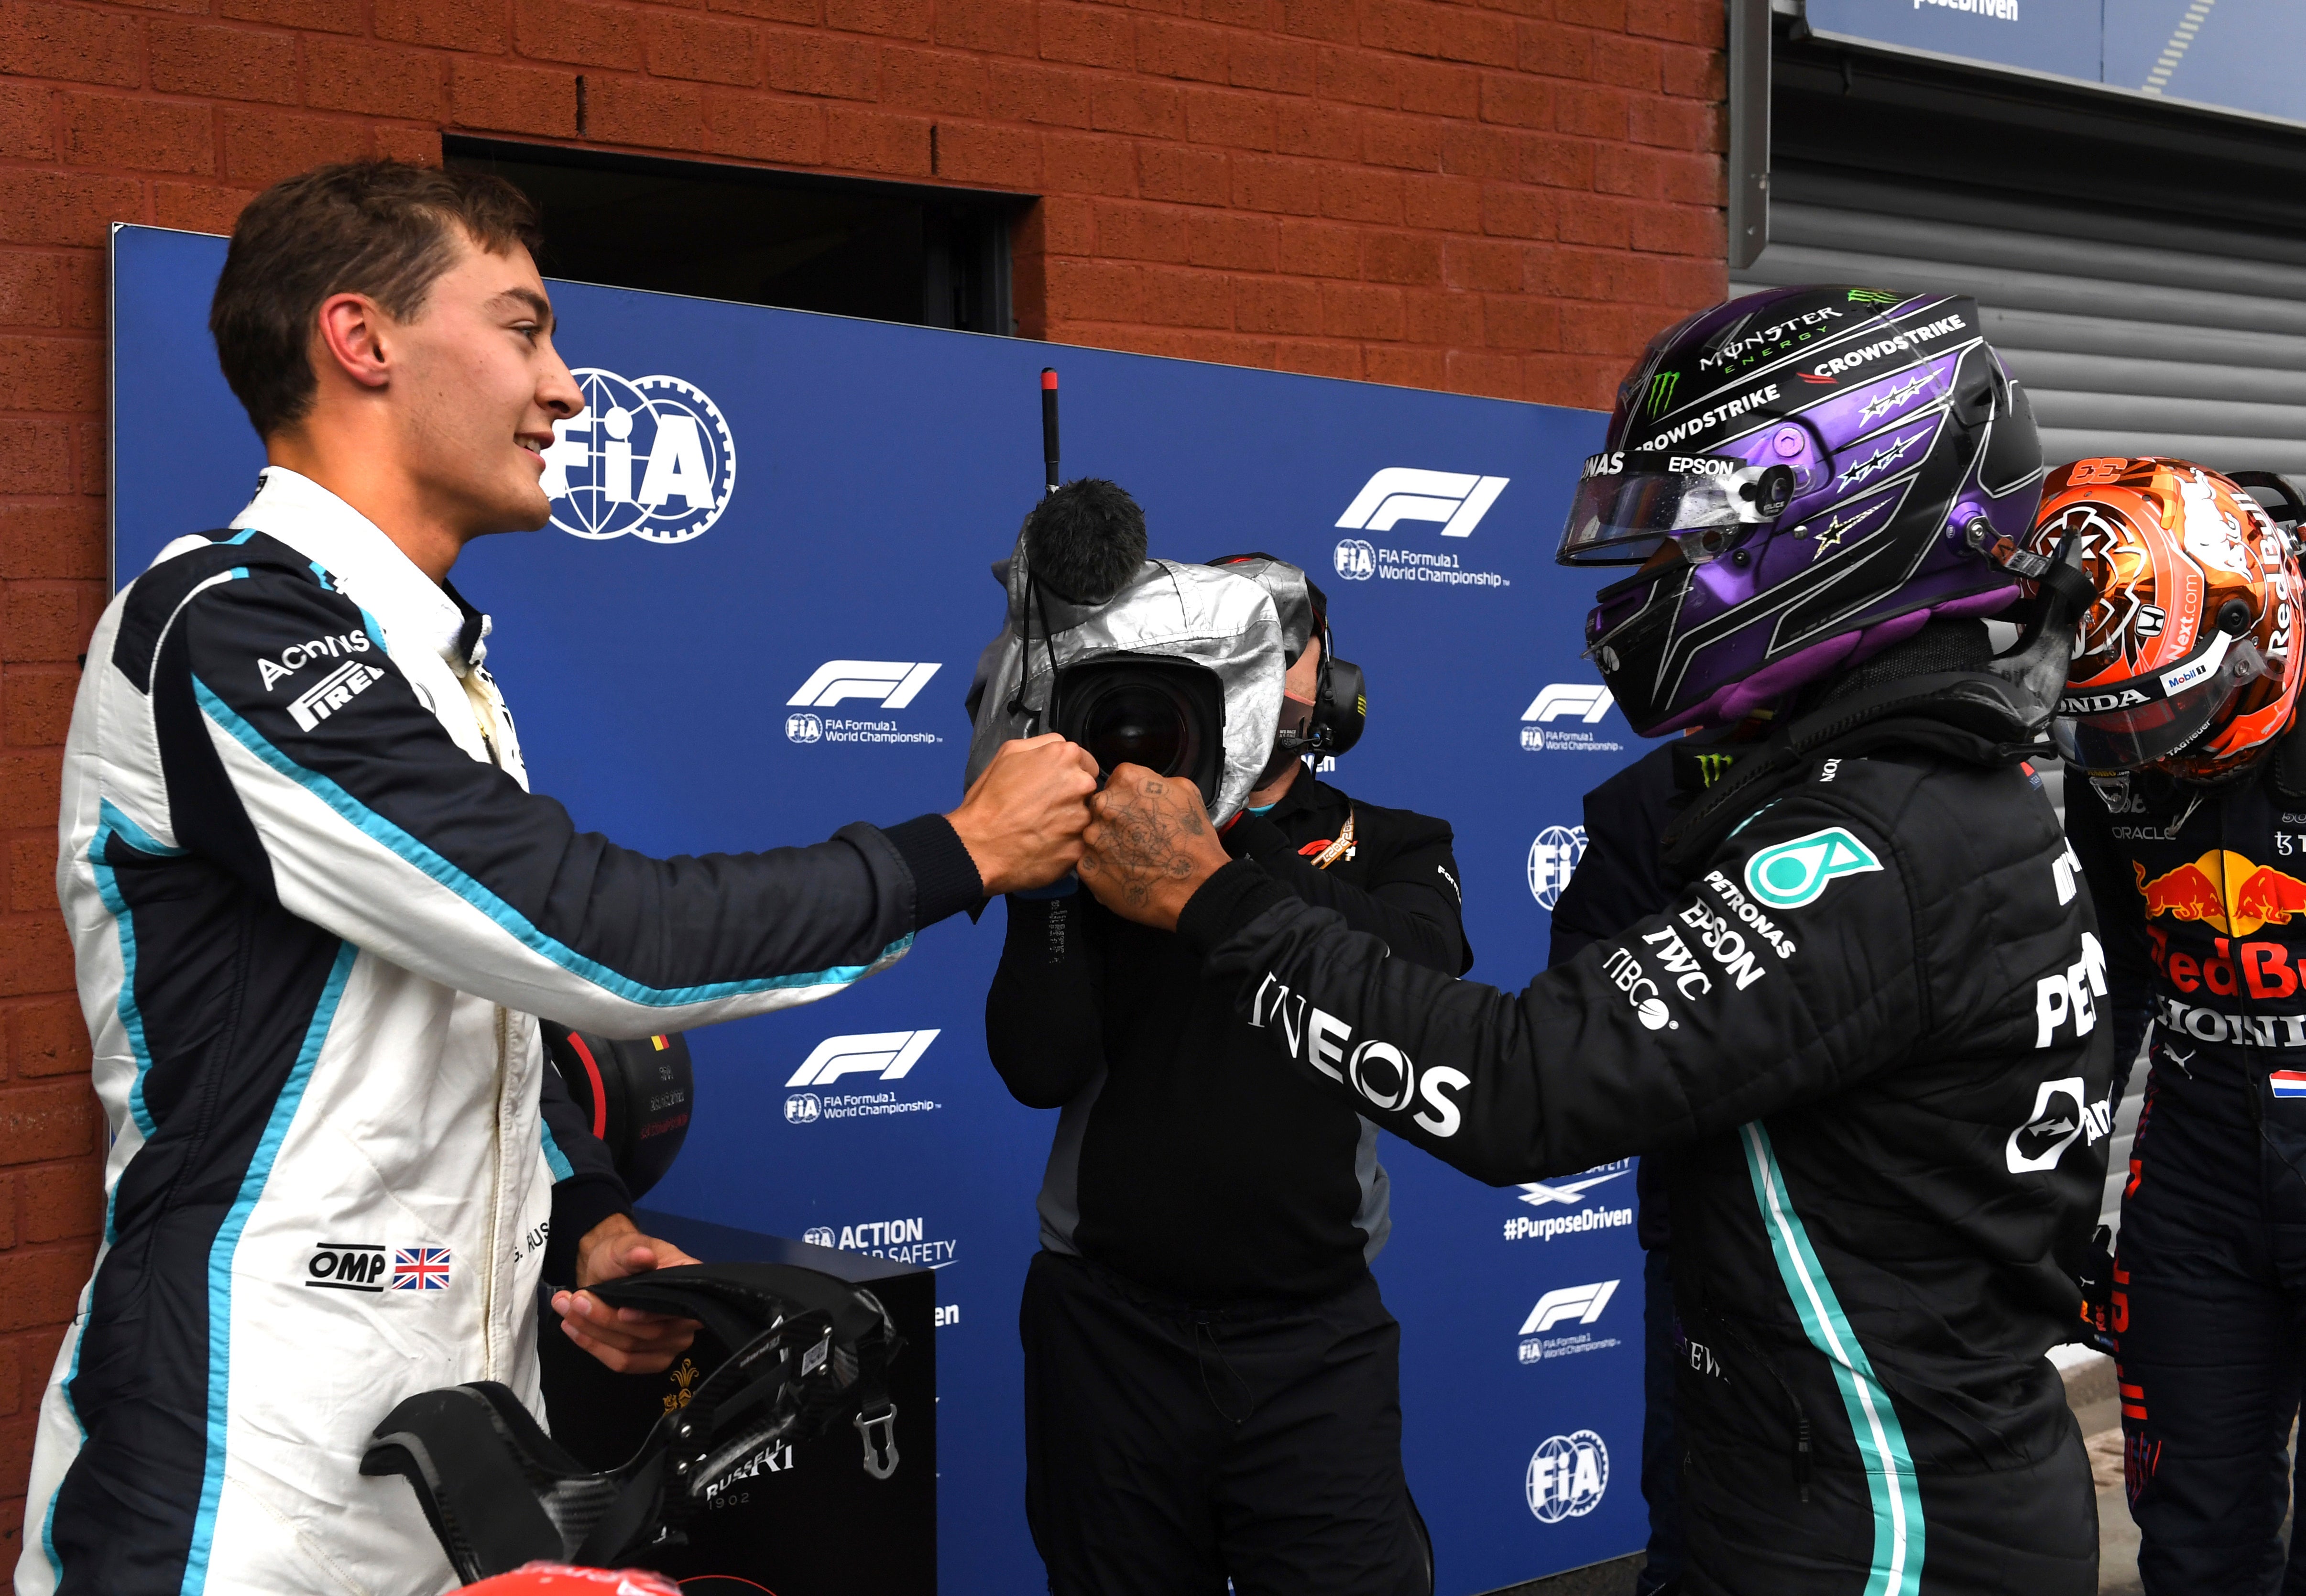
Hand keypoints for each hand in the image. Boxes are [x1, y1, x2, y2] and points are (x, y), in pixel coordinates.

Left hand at [552, 1214, 700, 1373]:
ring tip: (565, 1311)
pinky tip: (574, 1330)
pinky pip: (624, 1363)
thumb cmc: (621, 1255)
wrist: (608, 1269)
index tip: (620, 1311)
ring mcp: (673, 1342)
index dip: (649, 1316)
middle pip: (651, 1335)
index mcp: (690, 1286)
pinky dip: (595, 1348)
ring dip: (594, 1334)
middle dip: (607, 1320)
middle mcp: (689, 1319)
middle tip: (573, 1301)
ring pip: (632, 1350)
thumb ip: (633, 1252)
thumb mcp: (624, 1246)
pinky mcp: (652, 1359)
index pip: (677, 1311)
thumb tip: (645, 1256)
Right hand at [947, 733, 1099, 894]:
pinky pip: (1079, 842)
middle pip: (1087, 789)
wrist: (980, 846)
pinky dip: (1065, 844)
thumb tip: (1061, 748)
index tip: (1052, 785)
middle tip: (1044, 808)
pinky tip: (1044, 845)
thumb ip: (1042, 744)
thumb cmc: (990, 799)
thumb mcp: (1008, 753)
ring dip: (1069, 821)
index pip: (1085, 761)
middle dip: (1071, 796)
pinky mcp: (1079, 847)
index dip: (1068, 774)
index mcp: (1065, 756)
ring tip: (1041, 828)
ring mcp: (1083, 817)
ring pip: (1085, 816)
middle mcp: (1081, 784)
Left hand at [1077, 763, 1229, 930]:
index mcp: (1127, 781)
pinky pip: (1090, 862)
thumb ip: (1157, 781)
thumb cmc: (1193, 842)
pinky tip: (1126, 873)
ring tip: (1134, 857)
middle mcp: (1104, 805)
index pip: (1118, 780)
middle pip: (1102, 806)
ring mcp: (1092, 837)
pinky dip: (1104, 868)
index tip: (1139, 810)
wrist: (1193, 886)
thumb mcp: (1187, 792)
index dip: (1131, 797)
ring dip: (1108, 843)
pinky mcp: (1086, 866)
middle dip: (1116, 819)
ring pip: (1094, 835)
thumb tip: (1146, 786)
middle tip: (1137, 836)